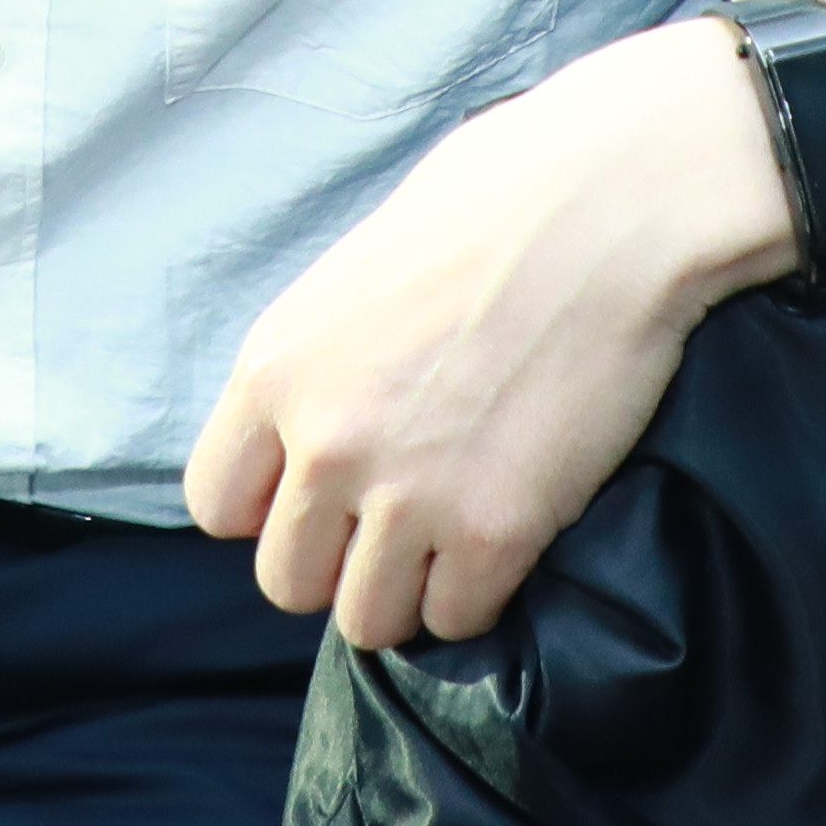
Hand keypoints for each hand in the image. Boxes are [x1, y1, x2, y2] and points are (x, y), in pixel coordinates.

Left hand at [183, 17, 801, 647]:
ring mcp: (408, 495)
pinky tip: (507, 534)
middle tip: (397, 518)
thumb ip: (320, 364)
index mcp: (274, 370)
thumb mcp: (356, 271)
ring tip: (452, 536)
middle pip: (286, 580)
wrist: (608, 206)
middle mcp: (324, 445)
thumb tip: (312, 424)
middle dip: (339, 559)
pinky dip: (481, 593)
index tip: (323, 489)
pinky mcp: (496, 531)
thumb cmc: (492, 204)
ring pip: (368, 620)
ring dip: (408, 589)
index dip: (274, 506)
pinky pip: (458, 618)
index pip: (217, 504)